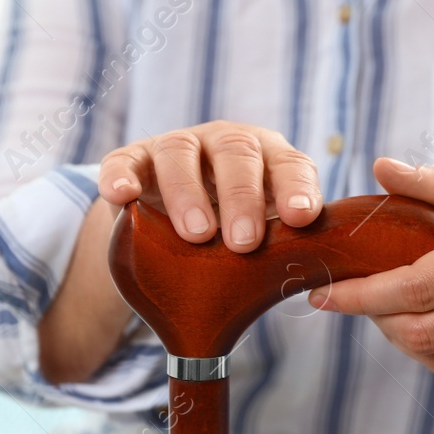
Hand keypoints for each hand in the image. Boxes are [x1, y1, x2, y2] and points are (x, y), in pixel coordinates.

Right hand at [98, 121, 320, 251]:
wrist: (171, 225)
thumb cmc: (230, 234)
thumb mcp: (260, 238)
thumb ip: (281, 252)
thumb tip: (311, 290)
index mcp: (268, 158)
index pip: (289, 163)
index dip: (296, 188)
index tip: (301, 218)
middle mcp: (225, 143)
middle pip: (237, 153)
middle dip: (242, 196)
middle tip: (243, 241)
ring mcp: (178, 147)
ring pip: (180, 153)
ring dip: (188, 192)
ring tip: (196, 234)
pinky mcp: (134, 160)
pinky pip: (123, 161)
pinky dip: (121, 176)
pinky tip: (123, 196)